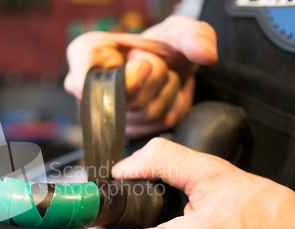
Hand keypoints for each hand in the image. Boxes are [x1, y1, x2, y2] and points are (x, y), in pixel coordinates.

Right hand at [65, 15, 217, 139]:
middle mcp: (89, 87)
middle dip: (154, 76)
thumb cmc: (161, 49)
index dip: (122, 74)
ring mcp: (106, 114)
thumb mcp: (174, 30)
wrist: (169, 69)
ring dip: (166, 91)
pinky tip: (163, 95)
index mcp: (89, 53)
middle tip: (154, 65)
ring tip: (159, 79)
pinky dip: (171, 107)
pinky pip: (156, 125)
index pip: (87, 71)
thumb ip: (192, 33)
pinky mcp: (127, 132)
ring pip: (145, 112)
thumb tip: (206, 53)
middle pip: (127, 95)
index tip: (141, 64)